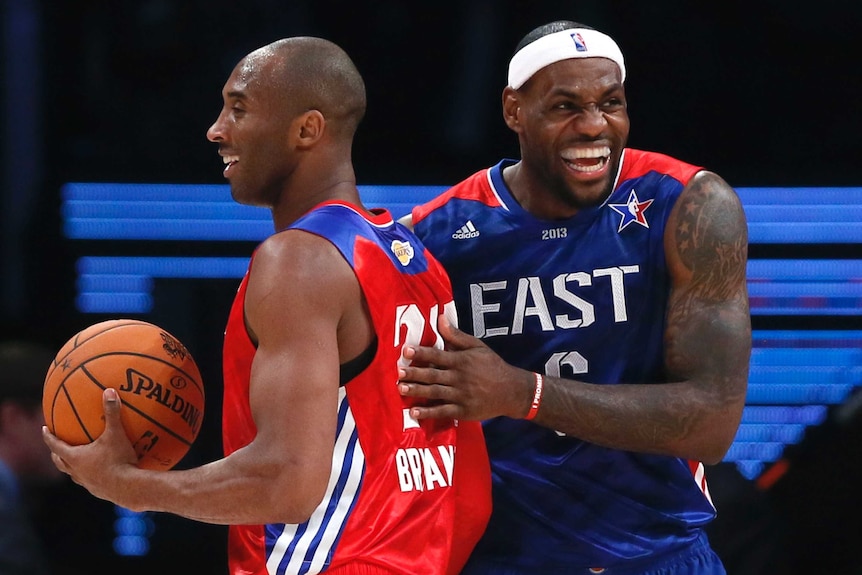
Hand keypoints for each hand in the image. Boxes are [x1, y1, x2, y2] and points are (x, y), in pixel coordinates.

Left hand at [42, 388, 141, 506]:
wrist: (129, 488)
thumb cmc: (118, 460)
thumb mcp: (115, 434)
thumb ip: (112, 412)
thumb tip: (109, 390)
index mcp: (75, 458)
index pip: (56, 446)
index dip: (49, 437)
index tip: (43, 429)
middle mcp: (77, 472)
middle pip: (60, 462)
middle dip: (56, 453)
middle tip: (56, 446)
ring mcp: (87, 483)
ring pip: (73, 474)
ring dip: (71, 466)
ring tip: (75, 460)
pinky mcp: (98, 491)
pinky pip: (88, 481)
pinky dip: (88, 475)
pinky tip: (99, 472)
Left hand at [398, 314, 534, 420]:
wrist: (511, 391)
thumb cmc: (493, 366)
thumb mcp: (478, 347)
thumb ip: (457, 336)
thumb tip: (441, 318)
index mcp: (462, 361)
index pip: (437, 355)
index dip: (421, 353)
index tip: (406, 351)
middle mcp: (459, 378)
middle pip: (433, 375)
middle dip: (414, 373)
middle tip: (398, 372)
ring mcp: (461, 395)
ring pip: (435, 392)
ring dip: (417, 391)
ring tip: (401, 388)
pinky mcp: (463, 411)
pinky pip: (443, 411)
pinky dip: (429, 412)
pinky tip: (415, 412)